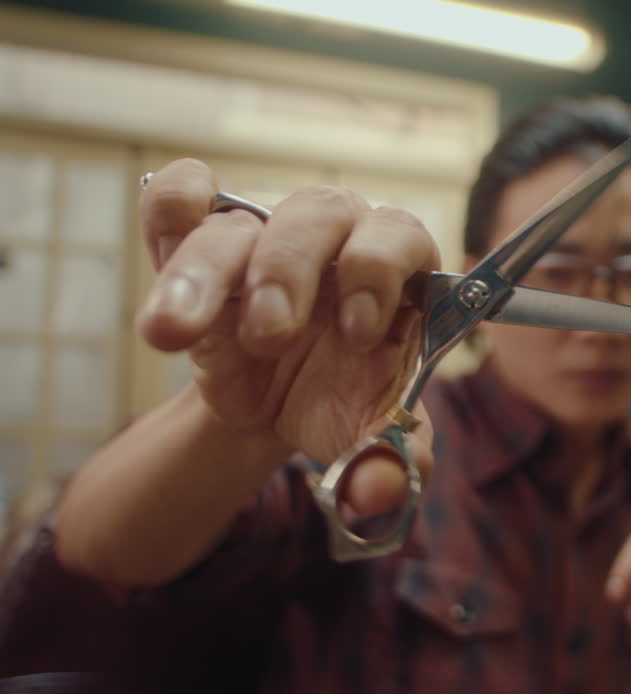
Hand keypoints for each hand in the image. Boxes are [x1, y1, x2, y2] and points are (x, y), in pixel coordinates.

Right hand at [134, 159, 439, 515]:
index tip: (358, 333)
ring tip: (177, 334)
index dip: (378, 272)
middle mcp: (335, 236)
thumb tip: (377, 493)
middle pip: (318, 213)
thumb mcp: (366, 433)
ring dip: (205, 273)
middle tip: (271, 338)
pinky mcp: (203, 237)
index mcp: (397, 271)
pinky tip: (164, 248)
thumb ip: (387, 458)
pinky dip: (170, 206)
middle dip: (289, 272)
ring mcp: (266, 232)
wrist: (280, 404)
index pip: (399, 236)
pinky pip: (183, 196)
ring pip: (237, 221)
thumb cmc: (339, 399)